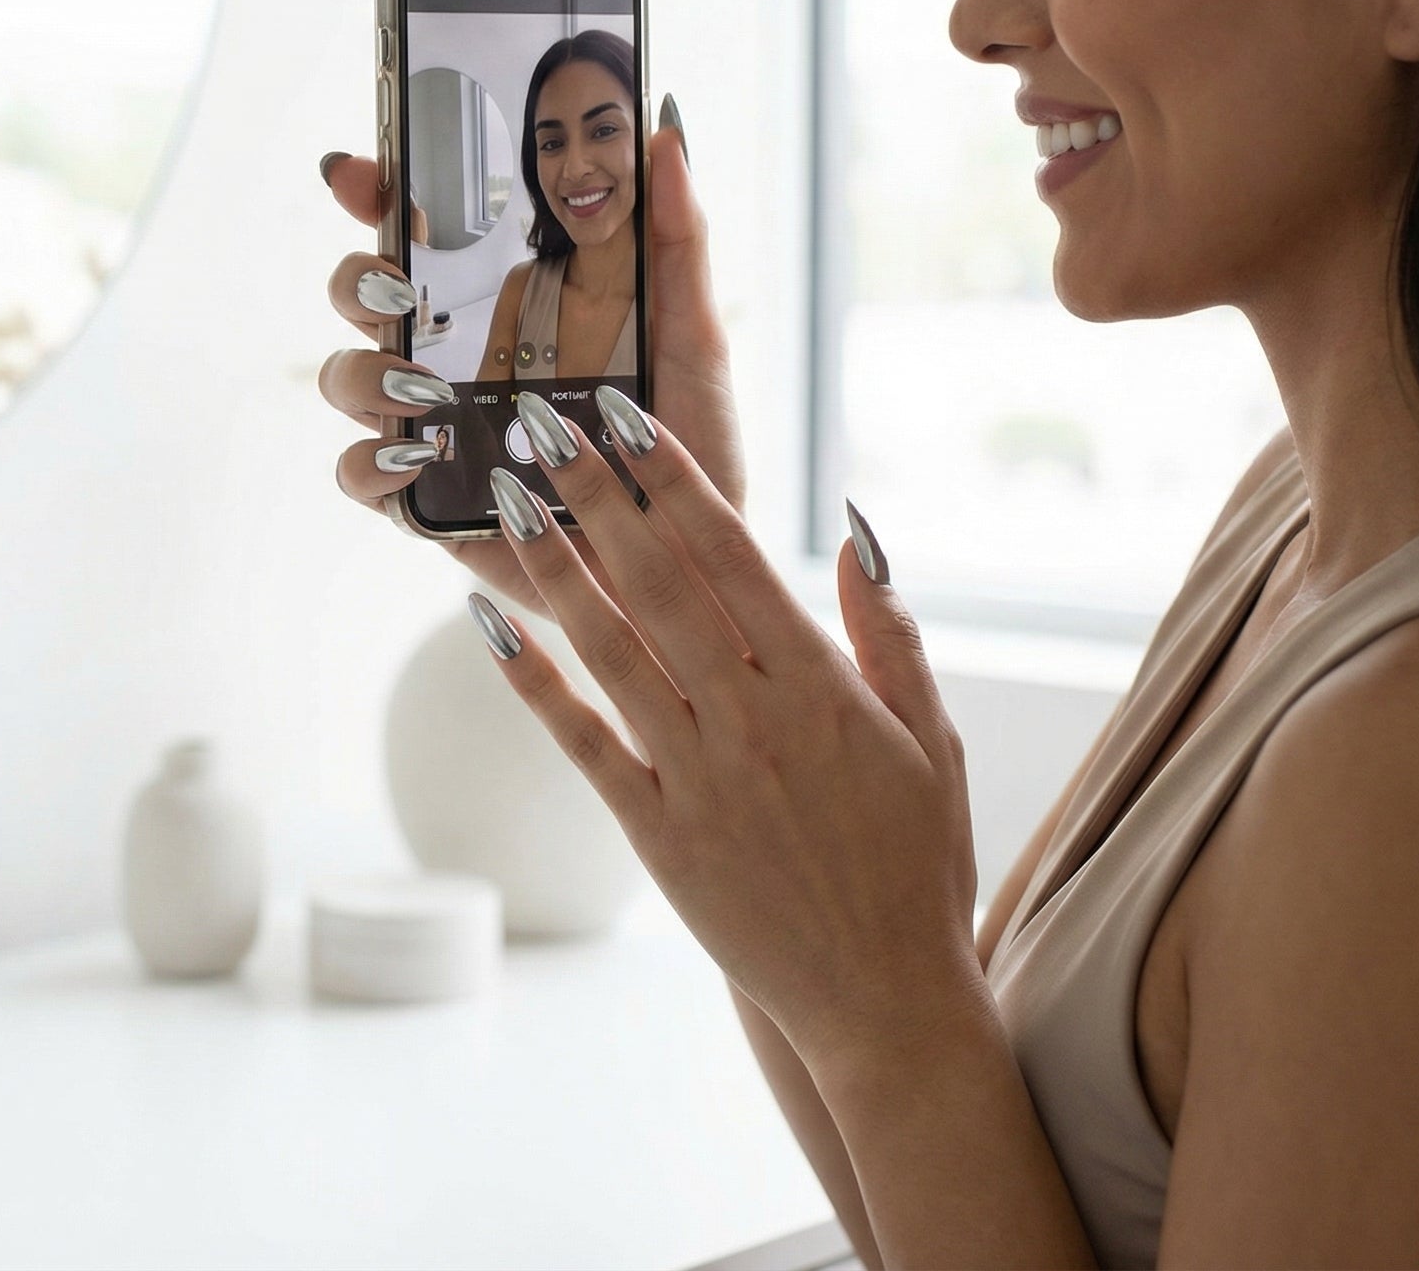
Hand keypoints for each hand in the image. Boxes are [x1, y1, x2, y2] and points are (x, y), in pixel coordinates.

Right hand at [318, 101, 748, 613]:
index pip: (418, 232)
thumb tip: (666, 133)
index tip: (365, 170)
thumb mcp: (693, 334)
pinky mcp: (425, 504)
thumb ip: (676, 237)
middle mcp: (451, 358)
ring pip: (348, 379)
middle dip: (359, 279)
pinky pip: (361, 477)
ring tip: (422, 386)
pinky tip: (416, 455)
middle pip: (362, 296)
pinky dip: (371, 462)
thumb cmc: (688, 450)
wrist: (691, 567)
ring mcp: (429, 428)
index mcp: (502, 304)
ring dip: (364, 371)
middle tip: (403, 287)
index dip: (377, 191)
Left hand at [473, 391, 985, 1076]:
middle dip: (595, 496)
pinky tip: (486, 624)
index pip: (731, 555)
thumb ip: (887, 632)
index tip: (625, 416)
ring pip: (611, 650)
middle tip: (538, 422)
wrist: (887, 1002)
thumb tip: (852, 529)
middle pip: (658, 585)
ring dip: (553, 567)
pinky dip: (533, 683)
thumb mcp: (933, 739)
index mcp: (821, 687)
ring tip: (504, 497)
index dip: (672, 480)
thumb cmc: (916, 864)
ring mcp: (697, 778)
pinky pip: (583, 744)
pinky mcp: (656, 834)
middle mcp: (752, 721)